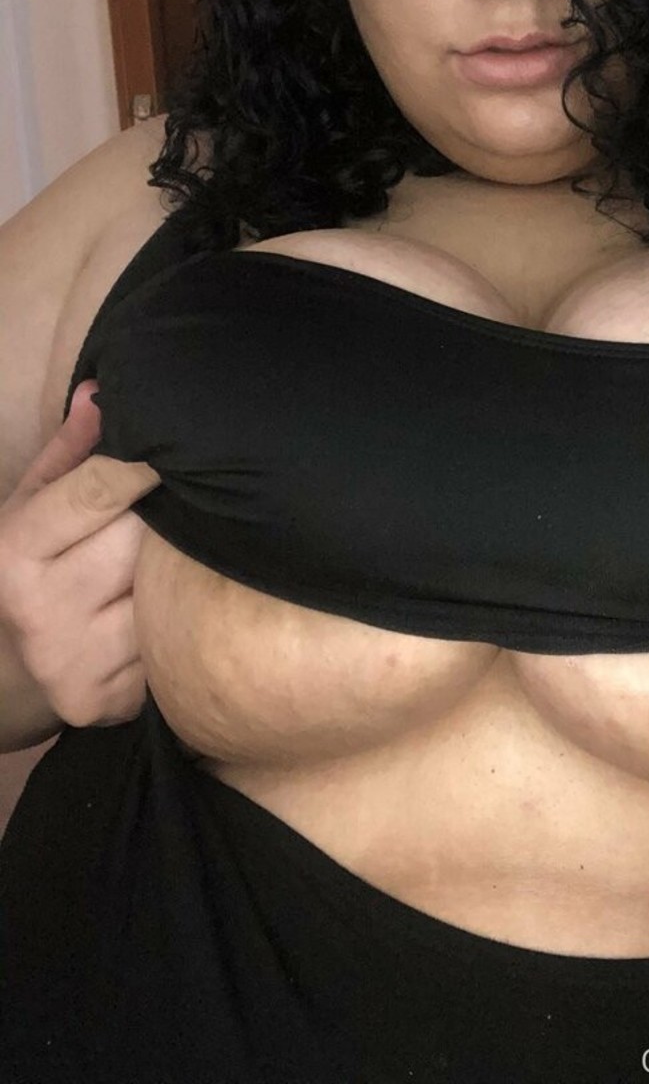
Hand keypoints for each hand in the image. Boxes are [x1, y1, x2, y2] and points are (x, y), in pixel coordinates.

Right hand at [0, 381, 159, 729]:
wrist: (6, 674)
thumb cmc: (30, 570)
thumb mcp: (28, 508)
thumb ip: (70, 453)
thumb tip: (103, 392)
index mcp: (16, 551)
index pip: (97, 491)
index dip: (145, 464)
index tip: (181, 446)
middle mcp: (44, 609)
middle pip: (144, 539)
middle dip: (168, 519)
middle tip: (187, 505)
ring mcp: (80, 661)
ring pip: (169, 591)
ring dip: (186, 571)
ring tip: (182, 558)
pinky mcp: (116, 700)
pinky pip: (177, 641)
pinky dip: (186, 621)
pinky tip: (177, 609)